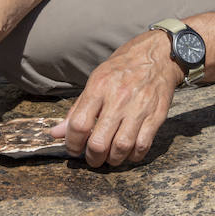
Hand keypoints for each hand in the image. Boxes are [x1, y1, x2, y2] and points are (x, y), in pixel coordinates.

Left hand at [51, 30, 182, 166]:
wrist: (157, 55)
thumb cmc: (123, 67)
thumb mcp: (96, 79)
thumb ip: (77, 108)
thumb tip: (57, 133)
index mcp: (99, 87)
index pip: (79, 124)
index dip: (72, 143)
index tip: (74, 148)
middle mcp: (119, 98)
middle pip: (99, 142)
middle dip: (92, 158)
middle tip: (92, 158)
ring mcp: (139, 108)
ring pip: (121, 148)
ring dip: (112, 160)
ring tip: (109, 156)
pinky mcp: (156, 116)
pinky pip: (142, 146)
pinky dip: (133, 156)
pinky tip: (128, 152)